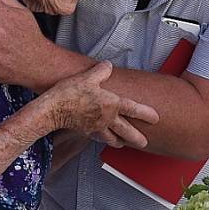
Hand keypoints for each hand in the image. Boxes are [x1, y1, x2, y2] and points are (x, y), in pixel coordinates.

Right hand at [44, 61, 159, 148]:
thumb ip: (102, 71)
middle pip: (127, 132)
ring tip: (124, 143)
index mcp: (111, 104)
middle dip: (137, 138)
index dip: (146, 113)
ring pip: (113, 139)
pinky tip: (104, 138)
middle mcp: (107, 119)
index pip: (134, 109)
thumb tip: (108, 66)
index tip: (156, 118)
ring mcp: (97, 128)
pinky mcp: (87, 132)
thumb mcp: (88, 77)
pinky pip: (100, 138)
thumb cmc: (70, 93)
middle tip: (145, 143)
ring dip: (121, 141)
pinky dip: (106, 139)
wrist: (52, 110)